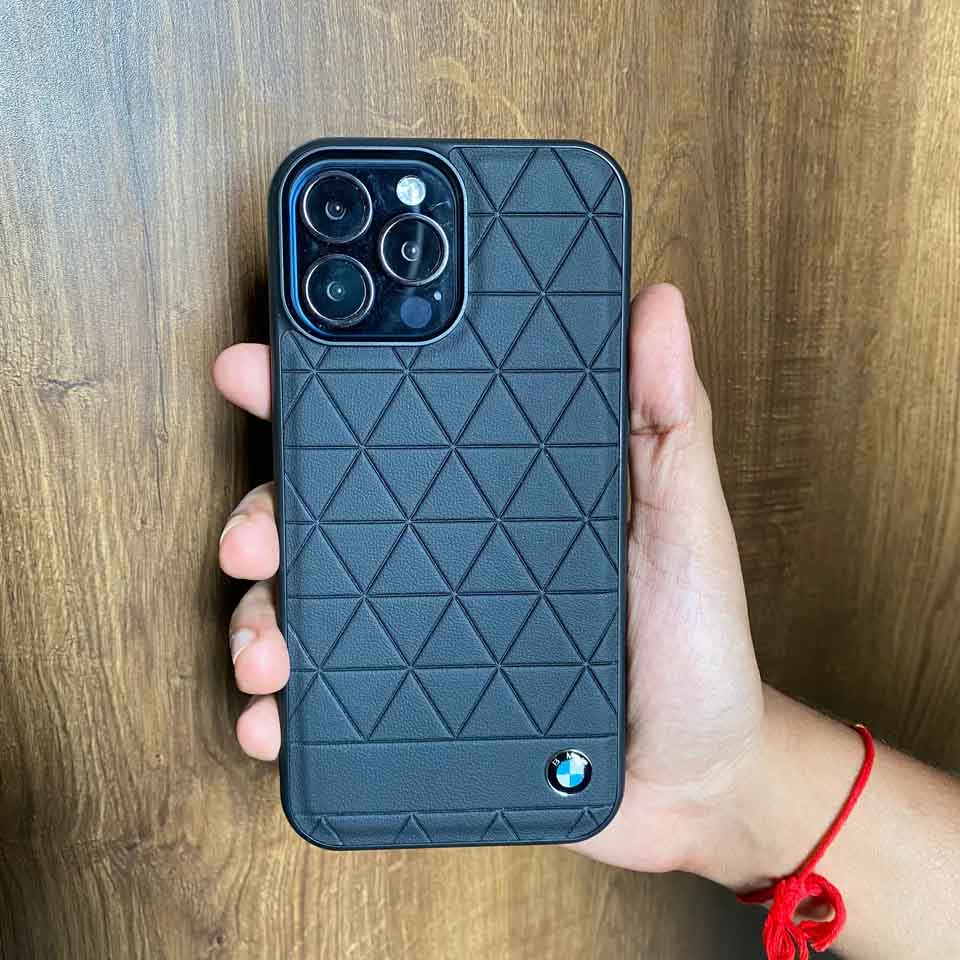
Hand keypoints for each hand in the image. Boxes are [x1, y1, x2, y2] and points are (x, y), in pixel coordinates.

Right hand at [213, 285, 764, 873]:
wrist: (694, 775)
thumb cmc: (694, 642)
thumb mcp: (686, 520)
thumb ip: (669, 420)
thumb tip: (656, 304)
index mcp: (493, 498)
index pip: (395, 431)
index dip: (320, 393)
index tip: (261, 368)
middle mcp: (441, 557)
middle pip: (324, 517)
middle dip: (263, 515)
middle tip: (254, 536)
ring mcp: (420, 633)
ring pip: (308, 606)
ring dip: (259, 619)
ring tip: (265, 652)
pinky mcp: (412, 706)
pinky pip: (328, 703)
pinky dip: (284, 711)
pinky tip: (274, 720)